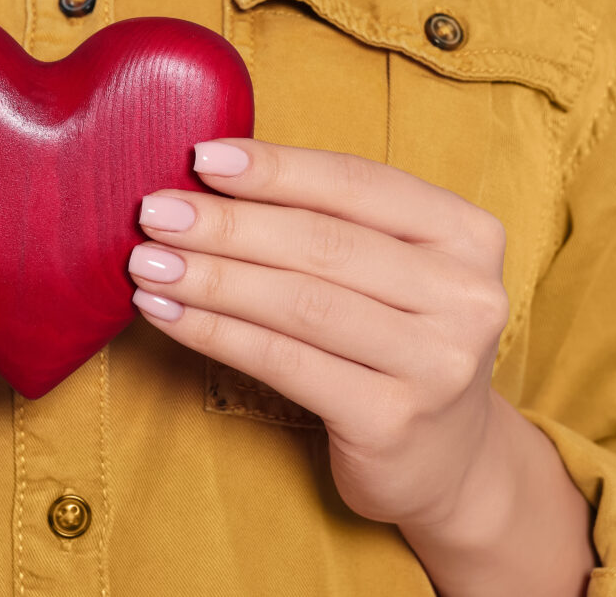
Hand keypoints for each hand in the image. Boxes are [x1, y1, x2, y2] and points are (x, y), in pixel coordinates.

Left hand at [126, 138, 592, 596]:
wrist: (449, 460)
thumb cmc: (398, 339)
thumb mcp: (394, 269)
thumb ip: (332, 219)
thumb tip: (212, 173)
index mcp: (469, 235)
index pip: (358, 184)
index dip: (276, 167)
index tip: (201, 156)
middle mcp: (467, 297)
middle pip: (324, 244)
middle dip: (228, 223)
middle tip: (154, 212)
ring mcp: (436, 364)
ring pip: (300, 303)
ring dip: (211, 277)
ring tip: (147, 261)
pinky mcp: (392, 421)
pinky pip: (283, 362)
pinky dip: (214, 332)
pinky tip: (167, 312)